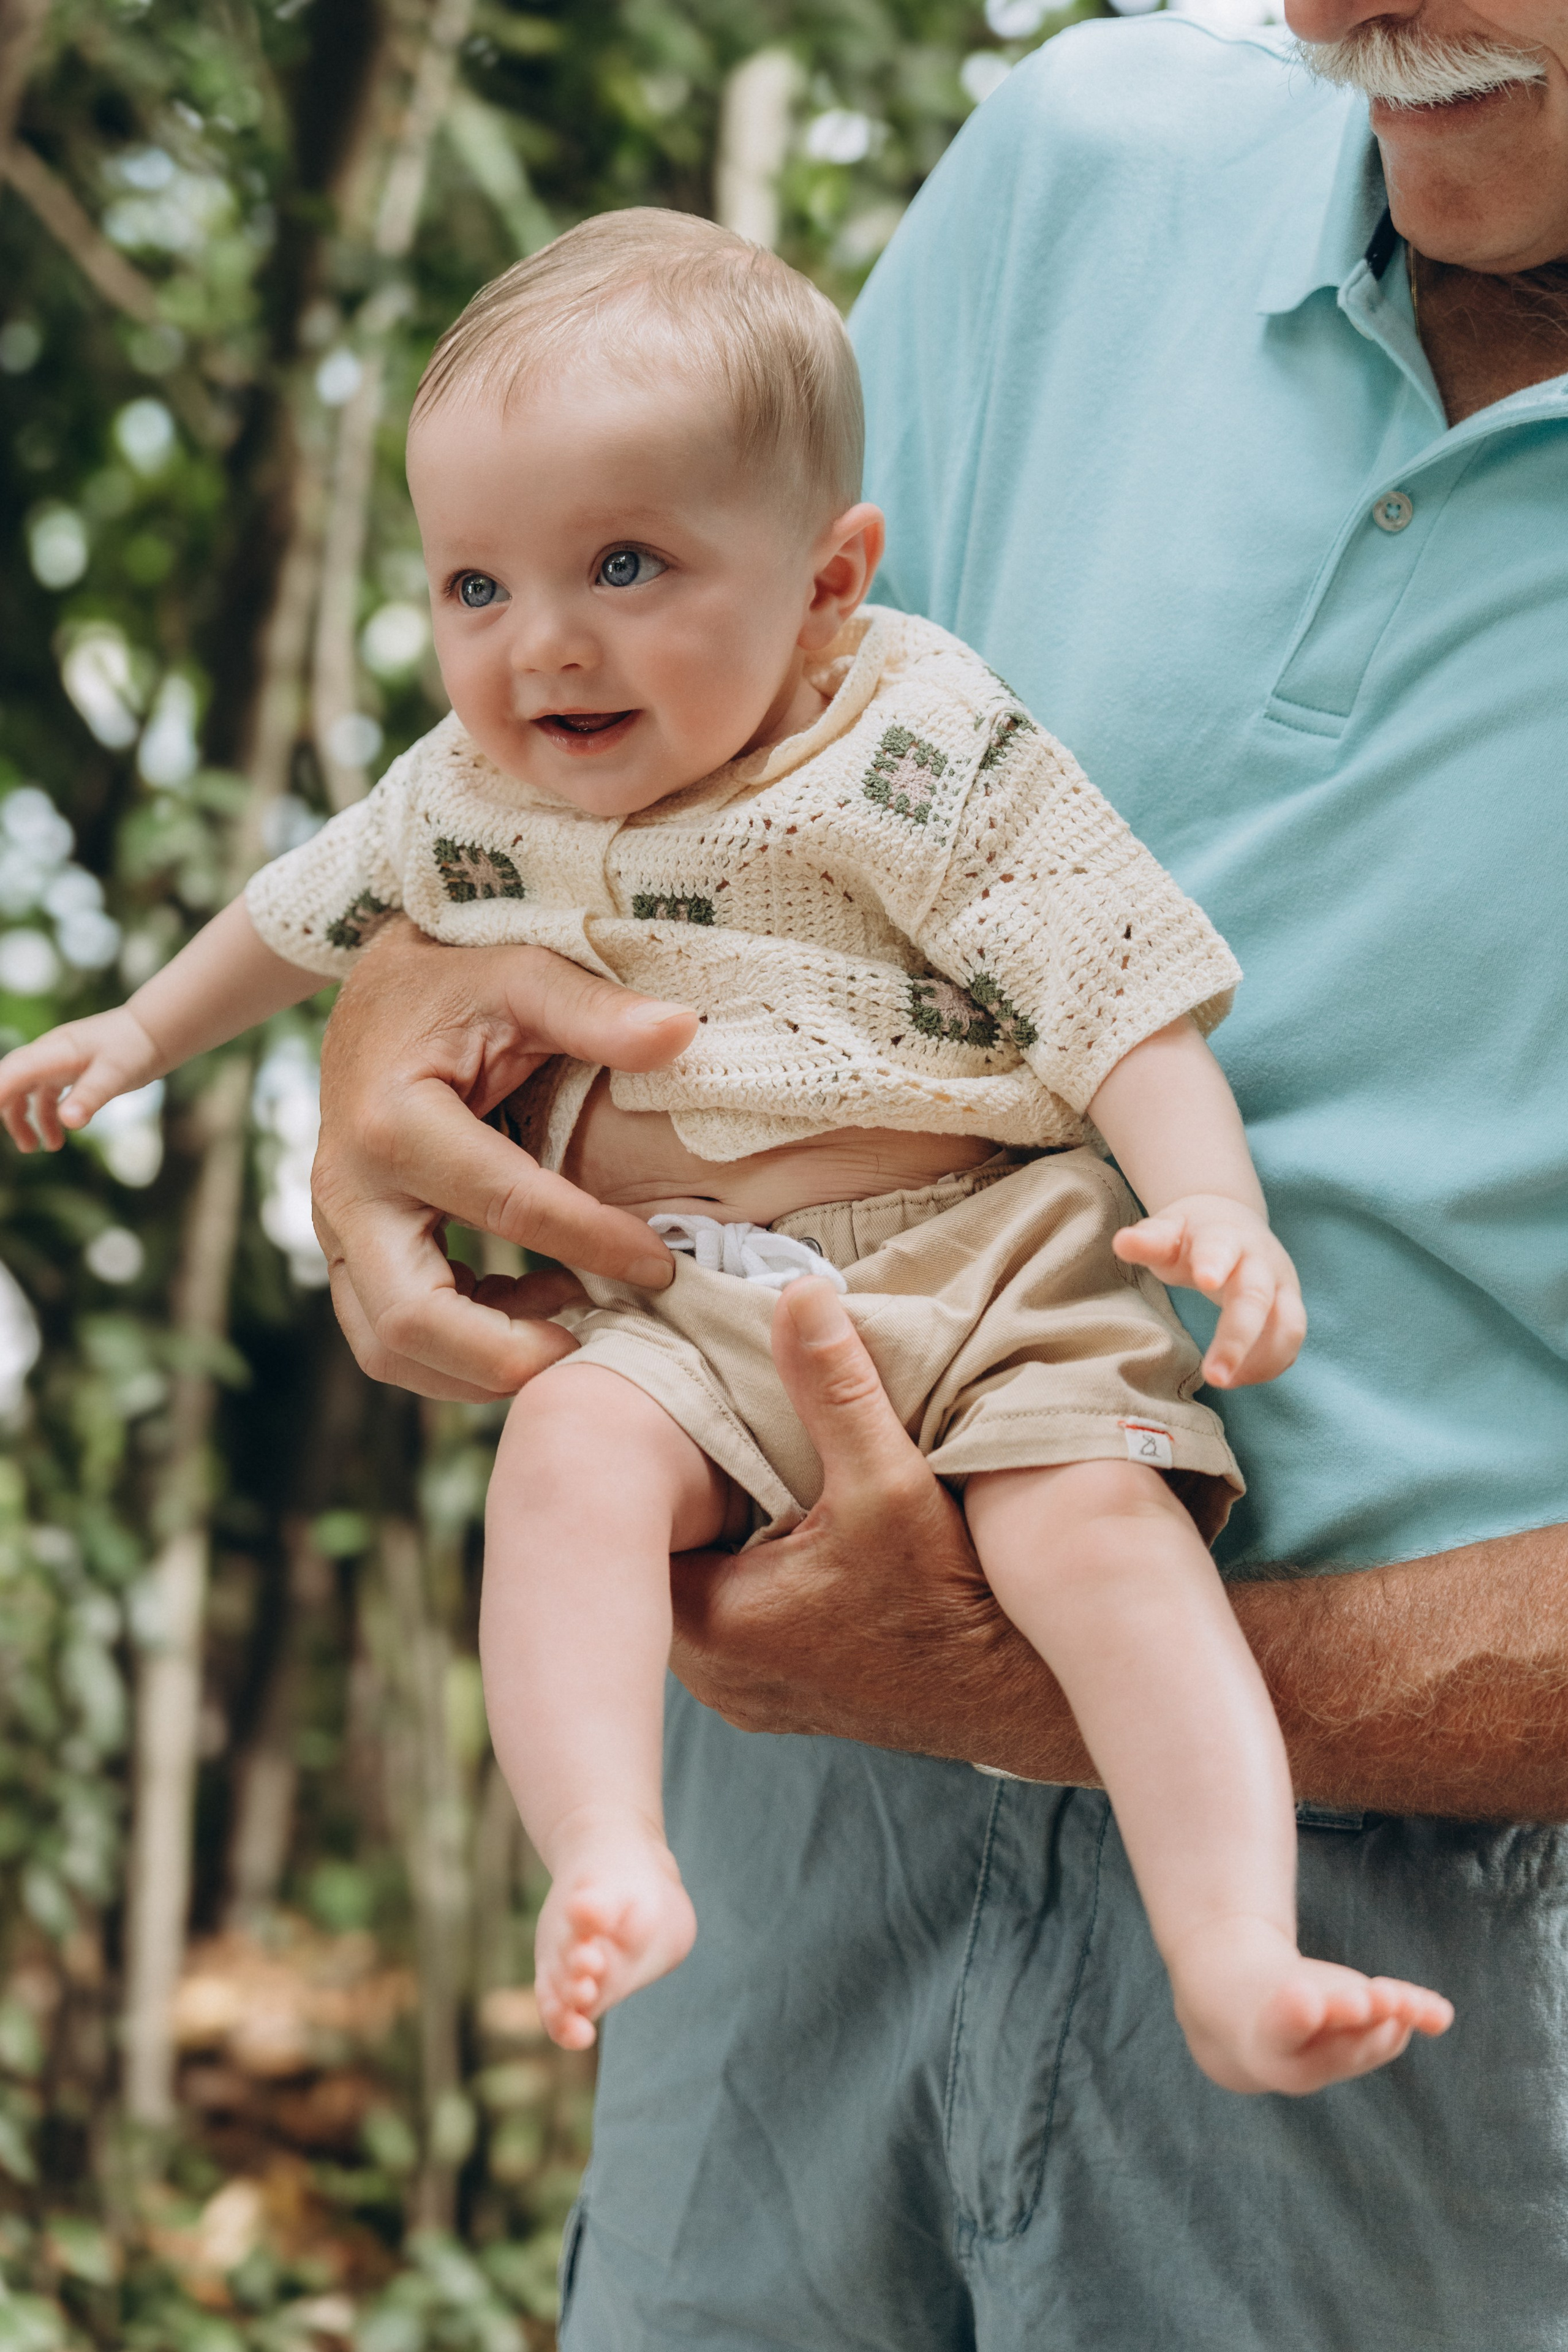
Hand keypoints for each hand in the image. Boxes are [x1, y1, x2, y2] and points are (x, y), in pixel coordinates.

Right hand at [0, 1007, 161, 1152]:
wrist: (156, 1032)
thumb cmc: (135, 1048)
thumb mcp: (115, 1075)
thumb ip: (90, 1096)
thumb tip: (69, 1122)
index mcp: (52, 1052)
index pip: (11, 1074)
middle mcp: (47, 1055)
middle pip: (10, 1083)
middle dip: (4, 1111)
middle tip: (21, 1144)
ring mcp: (56, 1063)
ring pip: (26, 1093)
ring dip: (25, 1121)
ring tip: (37, 1148)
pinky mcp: (68, 1071)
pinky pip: (46, 1096)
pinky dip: (47, 1117)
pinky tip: (57, 1138)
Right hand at [313, 921, 698, 1400]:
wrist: (376, 992)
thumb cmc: (457, 984)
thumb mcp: (524, 975)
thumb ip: (598, 1010)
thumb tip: (683, 1031)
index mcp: (392, 1120)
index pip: (505, 1209)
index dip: (593, 1244)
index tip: (662, 1264)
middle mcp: (348, 1187)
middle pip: (410, 1319)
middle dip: (507, 1357)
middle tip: (595, 1346)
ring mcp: (337, 1228)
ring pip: (387, 1346)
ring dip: (478, 1367)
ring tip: (568, 1328)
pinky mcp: (349, 1251)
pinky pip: (389, 1334)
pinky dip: (461, 1349)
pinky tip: (537, 1303)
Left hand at [669, 1277, 1097, 1778]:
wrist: (1017, 1698)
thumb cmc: (953, 1606)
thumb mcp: (891, 1483)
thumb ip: (835, 1390)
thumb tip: (799, 1295)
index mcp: (713, 1625)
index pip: (635, 1532)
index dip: (655, 1470)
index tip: (673, 1419)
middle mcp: (714, 1675)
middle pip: (665, 1560)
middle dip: (688, 1501)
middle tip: (709, 1437)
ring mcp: (746, 1693)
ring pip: (698, 1593)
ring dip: (720, 1541)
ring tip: (747, 1480)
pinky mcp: (781, 1698)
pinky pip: (734, 1625)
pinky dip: (749, 1579)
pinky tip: (784, 1537)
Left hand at [1113, 1192, 1305, 1387]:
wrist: (1233, 1221)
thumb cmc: (1191, 1235)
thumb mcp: (1167, 1231)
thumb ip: (1148, 1241)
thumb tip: (1121, 1242)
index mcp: (1223, 1236)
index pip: (1221, 1247)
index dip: (1214, 1262)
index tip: (1205, 1279)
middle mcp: (1260, 1261)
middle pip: (1257, 1299)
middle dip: (1238, 1339)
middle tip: (1215, 1377)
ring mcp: (1281, 1285)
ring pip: (1288, 1324)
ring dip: (1262, 1360)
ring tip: (1225, 1382)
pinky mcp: (1290, 1307)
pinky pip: (1290, 1342)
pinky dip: (1270, 1364)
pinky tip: (1240, 1377)